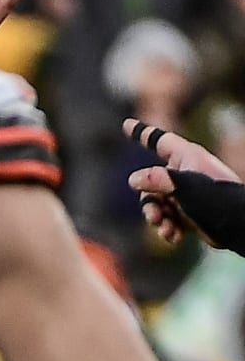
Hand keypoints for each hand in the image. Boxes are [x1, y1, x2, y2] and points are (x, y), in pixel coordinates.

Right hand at [125, 117, 241, 245]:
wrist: (239, 226)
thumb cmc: (216, 199)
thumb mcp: (185, 185)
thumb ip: (156, 179)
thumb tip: (133, 179)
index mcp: (186, 157)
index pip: (159, 141)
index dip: (141, 132)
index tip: (127, 124)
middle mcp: (185, 173)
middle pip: (150, 182)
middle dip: (149, 202)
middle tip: (154, 216)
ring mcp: (187, 194)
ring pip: (157, 203)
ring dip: (157, 218)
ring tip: (165, 229)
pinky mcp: (190, 213)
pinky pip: (168, 218)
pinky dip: (168, 228)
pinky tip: (175, 236)